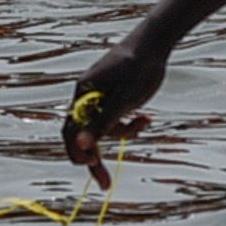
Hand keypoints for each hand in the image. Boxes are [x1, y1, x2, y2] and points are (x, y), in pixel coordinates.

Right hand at [59, 34, 169, 184]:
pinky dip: (129, 123)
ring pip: (104, 128)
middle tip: (106, 183)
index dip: (78, 152)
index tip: (92, 168)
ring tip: (145, 121)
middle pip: (84, 134)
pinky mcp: (114, 97)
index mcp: (84, 94)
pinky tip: (146, 118)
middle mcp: (88, 96)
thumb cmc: (138, 67)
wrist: (155, 43)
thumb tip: (81, 146)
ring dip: (123, 133)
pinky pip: (115, 119)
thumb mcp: (123, 100)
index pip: (70, 130)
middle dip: (96, 156)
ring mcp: (101, 97)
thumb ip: (102, 123)